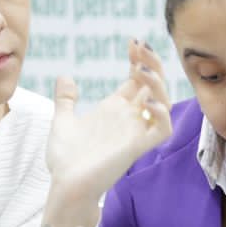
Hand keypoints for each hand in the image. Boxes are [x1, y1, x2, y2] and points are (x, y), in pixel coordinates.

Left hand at [46, 40, 172, 200]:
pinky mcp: (138, 147)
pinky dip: (162, 113)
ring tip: (140, 70)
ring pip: (163, 102)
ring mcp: (136, 131)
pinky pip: (162, 129)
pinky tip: (147, 100)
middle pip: (152, 85)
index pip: (136, 79)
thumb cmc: (65, 159)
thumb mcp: (63, 121)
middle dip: (151, 63)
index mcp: (115, 110)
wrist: (65, 185)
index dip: (139, 59)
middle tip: (141, 46)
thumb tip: (65, 77)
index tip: (132, 42)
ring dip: (156, 83)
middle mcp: (129, 118)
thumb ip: (67, 100)